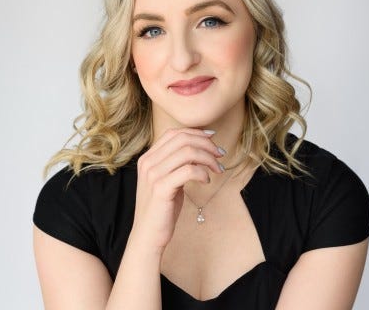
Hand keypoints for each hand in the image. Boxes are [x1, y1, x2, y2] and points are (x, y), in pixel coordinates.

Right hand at [130, 128, 224, 252]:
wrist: (148, 236)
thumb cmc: (162, 208)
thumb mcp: (168, 179)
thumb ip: (178, 163)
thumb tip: (201, 146)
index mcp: (148, 157)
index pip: (174, 133)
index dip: (195, 133)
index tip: (212, 138)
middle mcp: (148, 162)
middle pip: (182, 139)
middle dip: (206, 144)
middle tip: (220, 154)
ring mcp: (153, 175)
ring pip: (188, 152)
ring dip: (208, 158)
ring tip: (218, 169)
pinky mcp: (161, 188)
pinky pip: (188, 170)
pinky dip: (202, 172)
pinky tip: (207, 180)